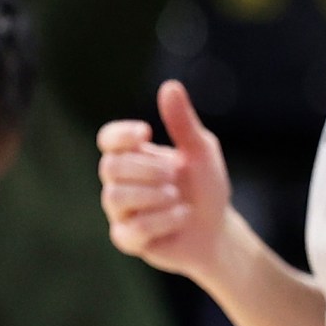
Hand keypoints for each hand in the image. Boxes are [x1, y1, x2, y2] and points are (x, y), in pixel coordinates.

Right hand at [98, 80, 231, 278]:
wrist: (217, 231)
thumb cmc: (205, 188)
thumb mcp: (201, 151)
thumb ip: (183, 122)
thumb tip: (169, 86)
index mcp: (134, 157)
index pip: (108, 140)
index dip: (120, 135)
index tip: (147, 133)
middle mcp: (120, 183)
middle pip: (109, 167)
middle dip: (146, 169)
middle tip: (175, 174)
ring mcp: (121, 212)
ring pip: (115, 197)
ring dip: (153, 195)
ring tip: (178, 197)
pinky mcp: (128, 239)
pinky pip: (133, 229)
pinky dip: (162, 221)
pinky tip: (182, 216)